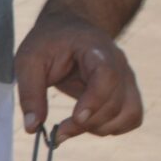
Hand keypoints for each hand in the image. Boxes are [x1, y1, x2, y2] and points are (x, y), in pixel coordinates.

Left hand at [12, 11, 143, 140]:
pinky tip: (89, 124)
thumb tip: (32, 128)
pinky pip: (132, 117)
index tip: (76, 118)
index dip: (95, 100)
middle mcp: (118, 63)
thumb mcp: (28, 60)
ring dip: (101, 128)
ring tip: (73, 125)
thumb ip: (30, 93)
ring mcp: (126, 78)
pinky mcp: (127, 91)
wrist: (69, 28)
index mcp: (95, 49)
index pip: (107, 75)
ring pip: (129, 113)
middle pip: (116, 102)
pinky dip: (113, 128)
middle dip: (87, 123)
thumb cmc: (49, 42)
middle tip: (59, 132)